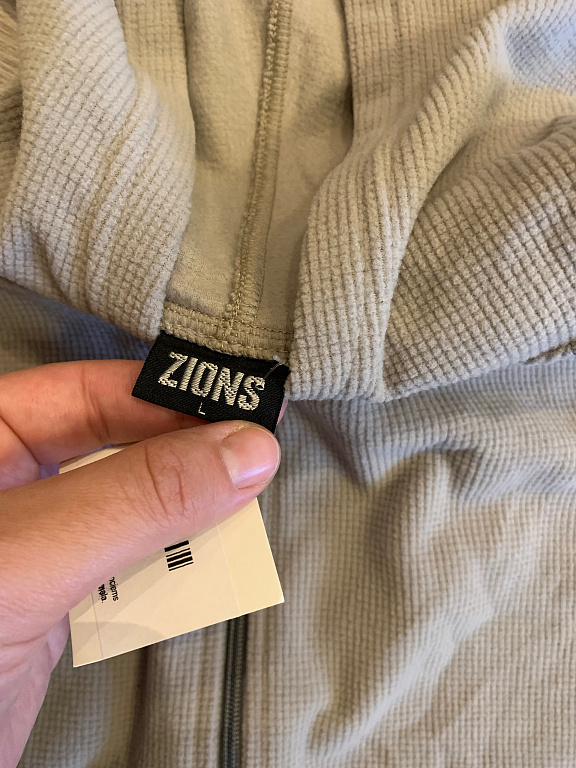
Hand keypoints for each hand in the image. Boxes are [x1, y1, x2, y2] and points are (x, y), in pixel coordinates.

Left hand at [0, 360, 280, 767]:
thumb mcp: (24, 559)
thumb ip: (133, 501)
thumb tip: (238, 451)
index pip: (79, 392)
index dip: (161, 394)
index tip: (236, 406)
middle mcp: (1, 490)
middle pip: (110, 447)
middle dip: (182, 453)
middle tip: (252, 455)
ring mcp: (27, 551)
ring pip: (124, 510)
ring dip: (183, 516)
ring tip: (240, 508)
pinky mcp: (47, 609)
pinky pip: (121, 569)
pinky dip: (165, 570)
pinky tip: (198, 566)